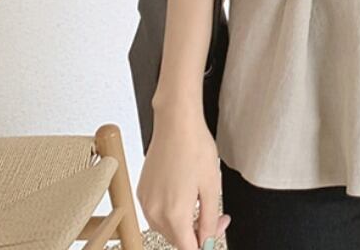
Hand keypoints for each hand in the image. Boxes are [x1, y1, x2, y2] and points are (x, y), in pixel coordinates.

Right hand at [137, 106, 231, 249]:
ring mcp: (146, 202)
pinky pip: (157, 212)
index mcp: (174, 214)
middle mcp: (155, 212)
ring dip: (184, 222)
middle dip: (197, 232)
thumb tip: (208, 239)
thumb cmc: (194, 147)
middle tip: (216, 215)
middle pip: (177, 239)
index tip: (217, 229)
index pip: (188, 248)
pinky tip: (184, 193)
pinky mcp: (142, 191)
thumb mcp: (212, 186)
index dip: (206, 243)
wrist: (176, 122)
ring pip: (166, 227)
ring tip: (199, 201)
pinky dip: (171, 210)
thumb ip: (209, 219)